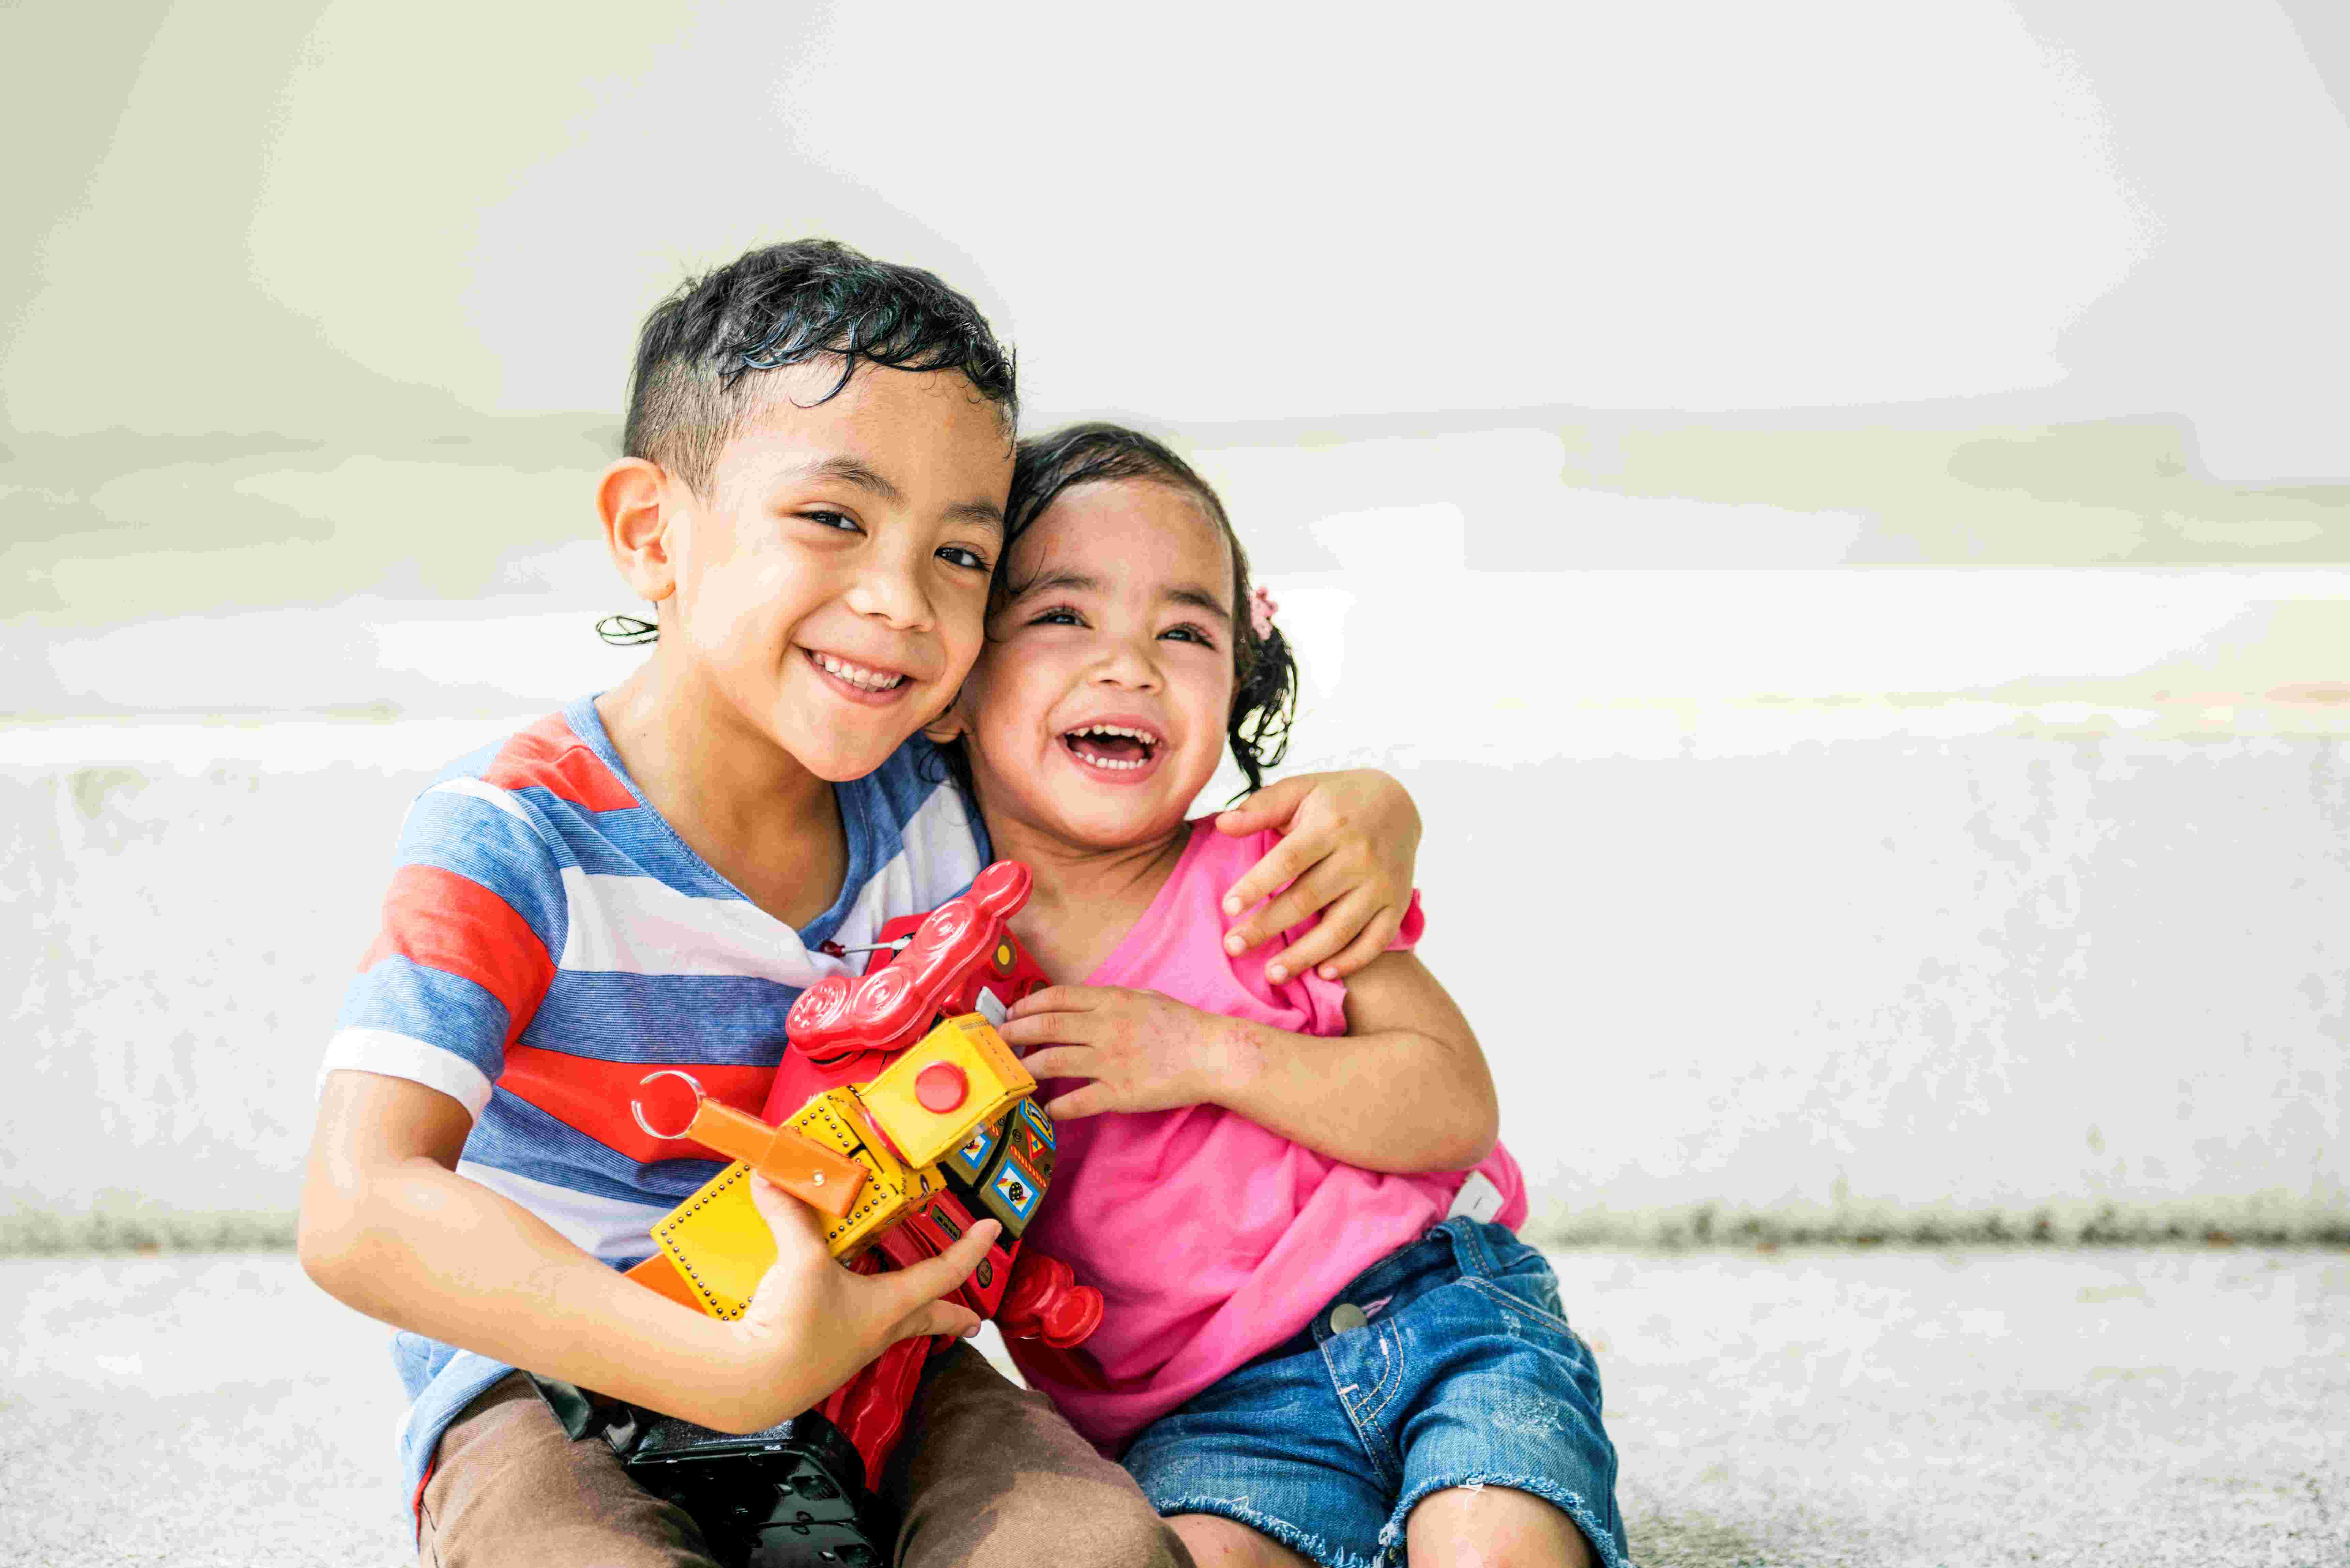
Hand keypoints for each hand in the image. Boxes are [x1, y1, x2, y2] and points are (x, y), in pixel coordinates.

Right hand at [716, 1174, 997, 1433]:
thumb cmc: (797, 1326)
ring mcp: (851, 1350)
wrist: (756, 1384)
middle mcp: (879, 1330)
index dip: (970, 1249)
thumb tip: (769, 1177)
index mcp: (891, 1304)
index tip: (993, 1230)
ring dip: (904, 1317)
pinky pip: (850, 1333)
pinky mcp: (822, 1359)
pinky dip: (854, 1317)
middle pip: (928, 1318)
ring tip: (905, 1309)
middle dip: (952, 1318)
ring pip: (890, 1328)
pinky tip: (837, 1313)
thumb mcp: (800, 1261)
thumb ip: (790, 1215)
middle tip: (974, 1321)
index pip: (945, 1272)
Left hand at [998, 985, 1236, 1119]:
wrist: (1212, 1054)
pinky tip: (1046, 1109)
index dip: (1027, 1005)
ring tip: (1012, 1074)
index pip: (1056, 998)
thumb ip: (1110, 1000)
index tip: (1012, 1013)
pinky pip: (1077, 1101)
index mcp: (1111, 1000)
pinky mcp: (1119, 1093)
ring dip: (1026, 1067)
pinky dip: (1056, 1106)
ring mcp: (1110, 1060)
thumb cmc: (1182, 1025)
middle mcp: (1104, 1027)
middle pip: (1046, 1027)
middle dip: (1015, 1033)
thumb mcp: (1144, 998)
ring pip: (1052, 1061)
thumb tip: (1080, 1004)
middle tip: (998, 1041)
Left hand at [1214, 769, 1421, 981]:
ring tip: (1272, 974)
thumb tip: (1222, 824)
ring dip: (1305, 956)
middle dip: (1267, 927)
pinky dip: (1351, 961)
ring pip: (1340, 928)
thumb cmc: (1337, 800)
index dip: (1257, 886)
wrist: (1400, 802)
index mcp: (1331, 825)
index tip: (1228, 908)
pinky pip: (1375, 940)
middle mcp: (1359, 856)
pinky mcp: (1397, 903)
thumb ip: (1261, 807)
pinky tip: (1323, 973)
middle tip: (1233, 947)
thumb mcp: (1301, 789)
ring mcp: (1381, 883)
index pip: (1288, 860)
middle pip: (1307, 899)